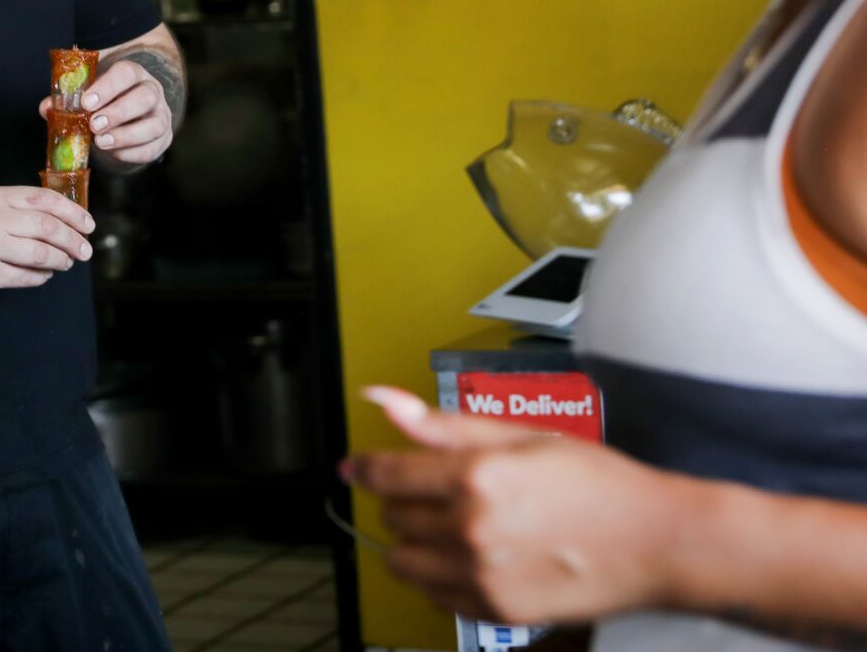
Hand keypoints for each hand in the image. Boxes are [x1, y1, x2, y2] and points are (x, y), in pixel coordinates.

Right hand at [0, 186, 94, 299]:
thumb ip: (12, 208)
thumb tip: (57, 219)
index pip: (44, 199)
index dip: (73, 212)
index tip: (88, 224)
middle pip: (48, 227)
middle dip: (74, 240)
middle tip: (85, 250)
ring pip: (40, 254)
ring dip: (60, 261)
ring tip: (66, 263)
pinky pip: (24, 277)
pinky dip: (40, 277)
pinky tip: (43, 275)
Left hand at [40, 58, 172, 166]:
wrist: (127, 110)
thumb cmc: (104, 98)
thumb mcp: (87, 91)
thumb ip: (67, 98)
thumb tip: (46, 108)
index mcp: (132, 73)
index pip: (126, 73)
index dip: (107, 87)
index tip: (86, 103)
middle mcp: (152, 91)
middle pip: (145, 98)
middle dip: (118, 113)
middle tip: (94, 125)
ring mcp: (161, 115)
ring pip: (155, 125)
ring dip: (126, 136)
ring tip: (101, 142)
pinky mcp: (163, 139)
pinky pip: (153, 149)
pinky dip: (131, 153)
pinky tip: (113, 152)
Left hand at [343, 386, 689, 626]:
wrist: (656, 543)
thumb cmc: (597, 483)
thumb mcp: (521, 435)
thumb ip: (443, 424)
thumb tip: (384, 401)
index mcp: (477, 477)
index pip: (387, 474)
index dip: (366, 467)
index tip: (356, 467)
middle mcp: (472, 530)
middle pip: (393, 515)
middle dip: (403, 499)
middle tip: (436, 490)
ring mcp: (482, 577)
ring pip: (403, 560)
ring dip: (413, 540)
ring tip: (450, 525)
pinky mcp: (495, 612)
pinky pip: (432, 594)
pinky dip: (437, 575)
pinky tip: (470, 556)